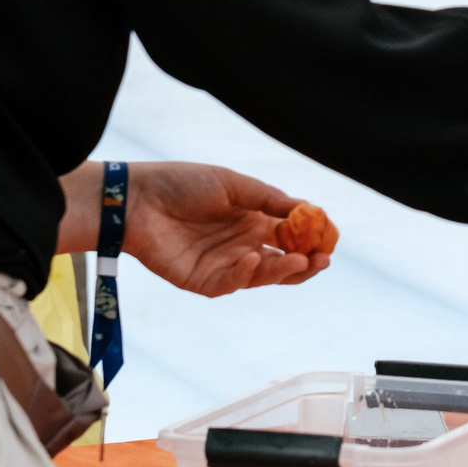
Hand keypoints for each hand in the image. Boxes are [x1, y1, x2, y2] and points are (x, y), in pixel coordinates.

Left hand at [122, 161, 334, 297]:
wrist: (137, 199)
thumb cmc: (182, 183)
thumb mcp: (234, 184)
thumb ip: (270, 200)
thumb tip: (309, 210)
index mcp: (253, 219)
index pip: (291, 235)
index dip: (312, 238)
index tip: (330, 238)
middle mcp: (243, 244)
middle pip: (283, 261)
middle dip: (307, 262)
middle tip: (323, 258)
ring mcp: (224, 265)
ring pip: (264, 276)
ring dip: (284, 270)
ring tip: (299, 260)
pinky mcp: (204, 281)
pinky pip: (232, 283)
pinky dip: (247, 274)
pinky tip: (254, 258)